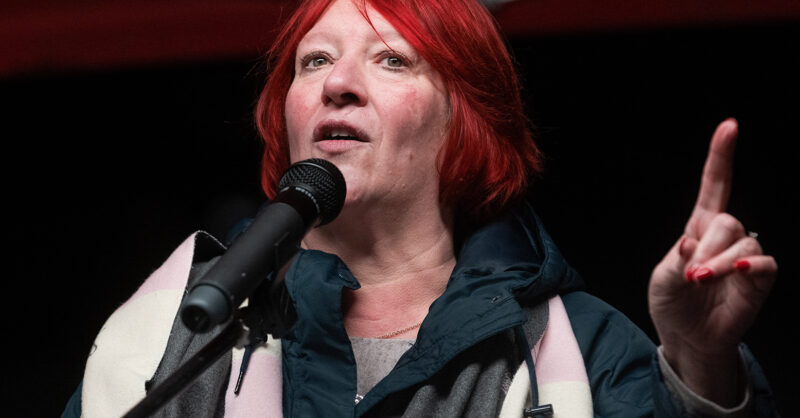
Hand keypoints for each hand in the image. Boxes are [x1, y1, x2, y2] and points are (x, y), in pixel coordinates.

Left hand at [648, 119, 776, 405]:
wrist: (688, 337)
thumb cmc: (672, 303)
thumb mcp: (662, 280)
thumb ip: (676, 262)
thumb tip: (691, 244)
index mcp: (698, 227)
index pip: (714, 185)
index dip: (721, 157)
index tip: (729, 127)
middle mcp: (724, 237)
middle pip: (727, 219)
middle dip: (708, 246)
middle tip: (692, 274)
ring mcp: (743, 257)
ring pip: (745, 241)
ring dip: (722, 260)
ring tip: (702, 280)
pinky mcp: (759, 280)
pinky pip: (764, 263)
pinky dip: (751, 265)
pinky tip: (738, 271)